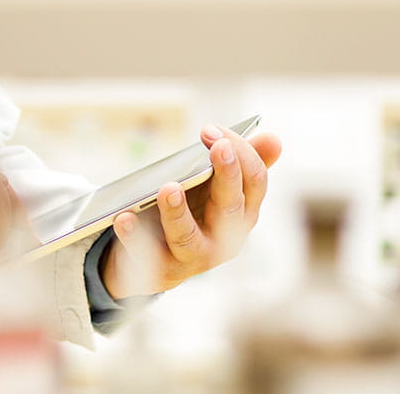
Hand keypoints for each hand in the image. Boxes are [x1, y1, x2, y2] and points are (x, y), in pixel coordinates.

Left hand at [101, 125, 282, 298]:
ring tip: (168, 187)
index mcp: (243, 213)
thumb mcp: (218, 187)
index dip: (240, 153)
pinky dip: (135, 238)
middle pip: (230, 208)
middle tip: (217, 147)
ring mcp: (192, 257)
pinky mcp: (160, 269)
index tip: (213, 131)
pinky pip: (147, 257)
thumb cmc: (196, 212)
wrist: (160, 258)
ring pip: (188, 239)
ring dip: (178, 213)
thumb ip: (243, 164)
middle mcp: (224, 238)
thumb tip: (274, 140)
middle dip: (227, 176)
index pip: (254, 182)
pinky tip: (125, 217)